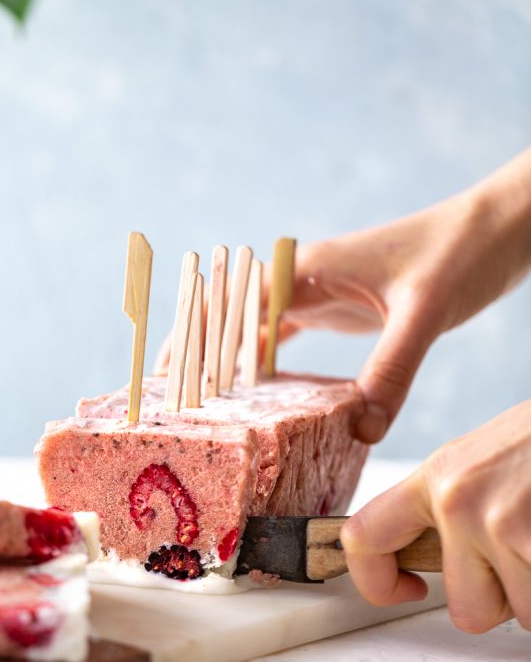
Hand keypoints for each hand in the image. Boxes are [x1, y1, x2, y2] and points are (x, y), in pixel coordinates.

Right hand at [153, 149, 530, 440]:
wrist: (496, 228)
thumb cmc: (461, 252)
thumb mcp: (426, 313)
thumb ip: (392, 371)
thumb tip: (361, 433)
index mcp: (307, 267)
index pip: (229, 304)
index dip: (193, 340)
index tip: (166, 380)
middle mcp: (301, 277)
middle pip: (227, 317)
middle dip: (193, 354)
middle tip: (166, 402)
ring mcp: (316, 292)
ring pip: (249, 329)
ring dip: (223, 361)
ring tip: (194, 403)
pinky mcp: (335, 308)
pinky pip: (283, 338)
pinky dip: (261, 364)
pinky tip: (254, 396)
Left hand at [341, 400, 530, 631]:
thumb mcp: (486, 459)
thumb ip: (454, 505)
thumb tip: (434, 563)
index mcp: (436, 478)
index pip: (363, 539)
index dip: (376, 582)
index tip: (406, 591)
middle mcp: (459, 501)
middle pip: (466, 609)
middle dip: (506, 599)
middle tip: (529, 553)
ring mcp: (502, 524)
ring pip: (522, 614)